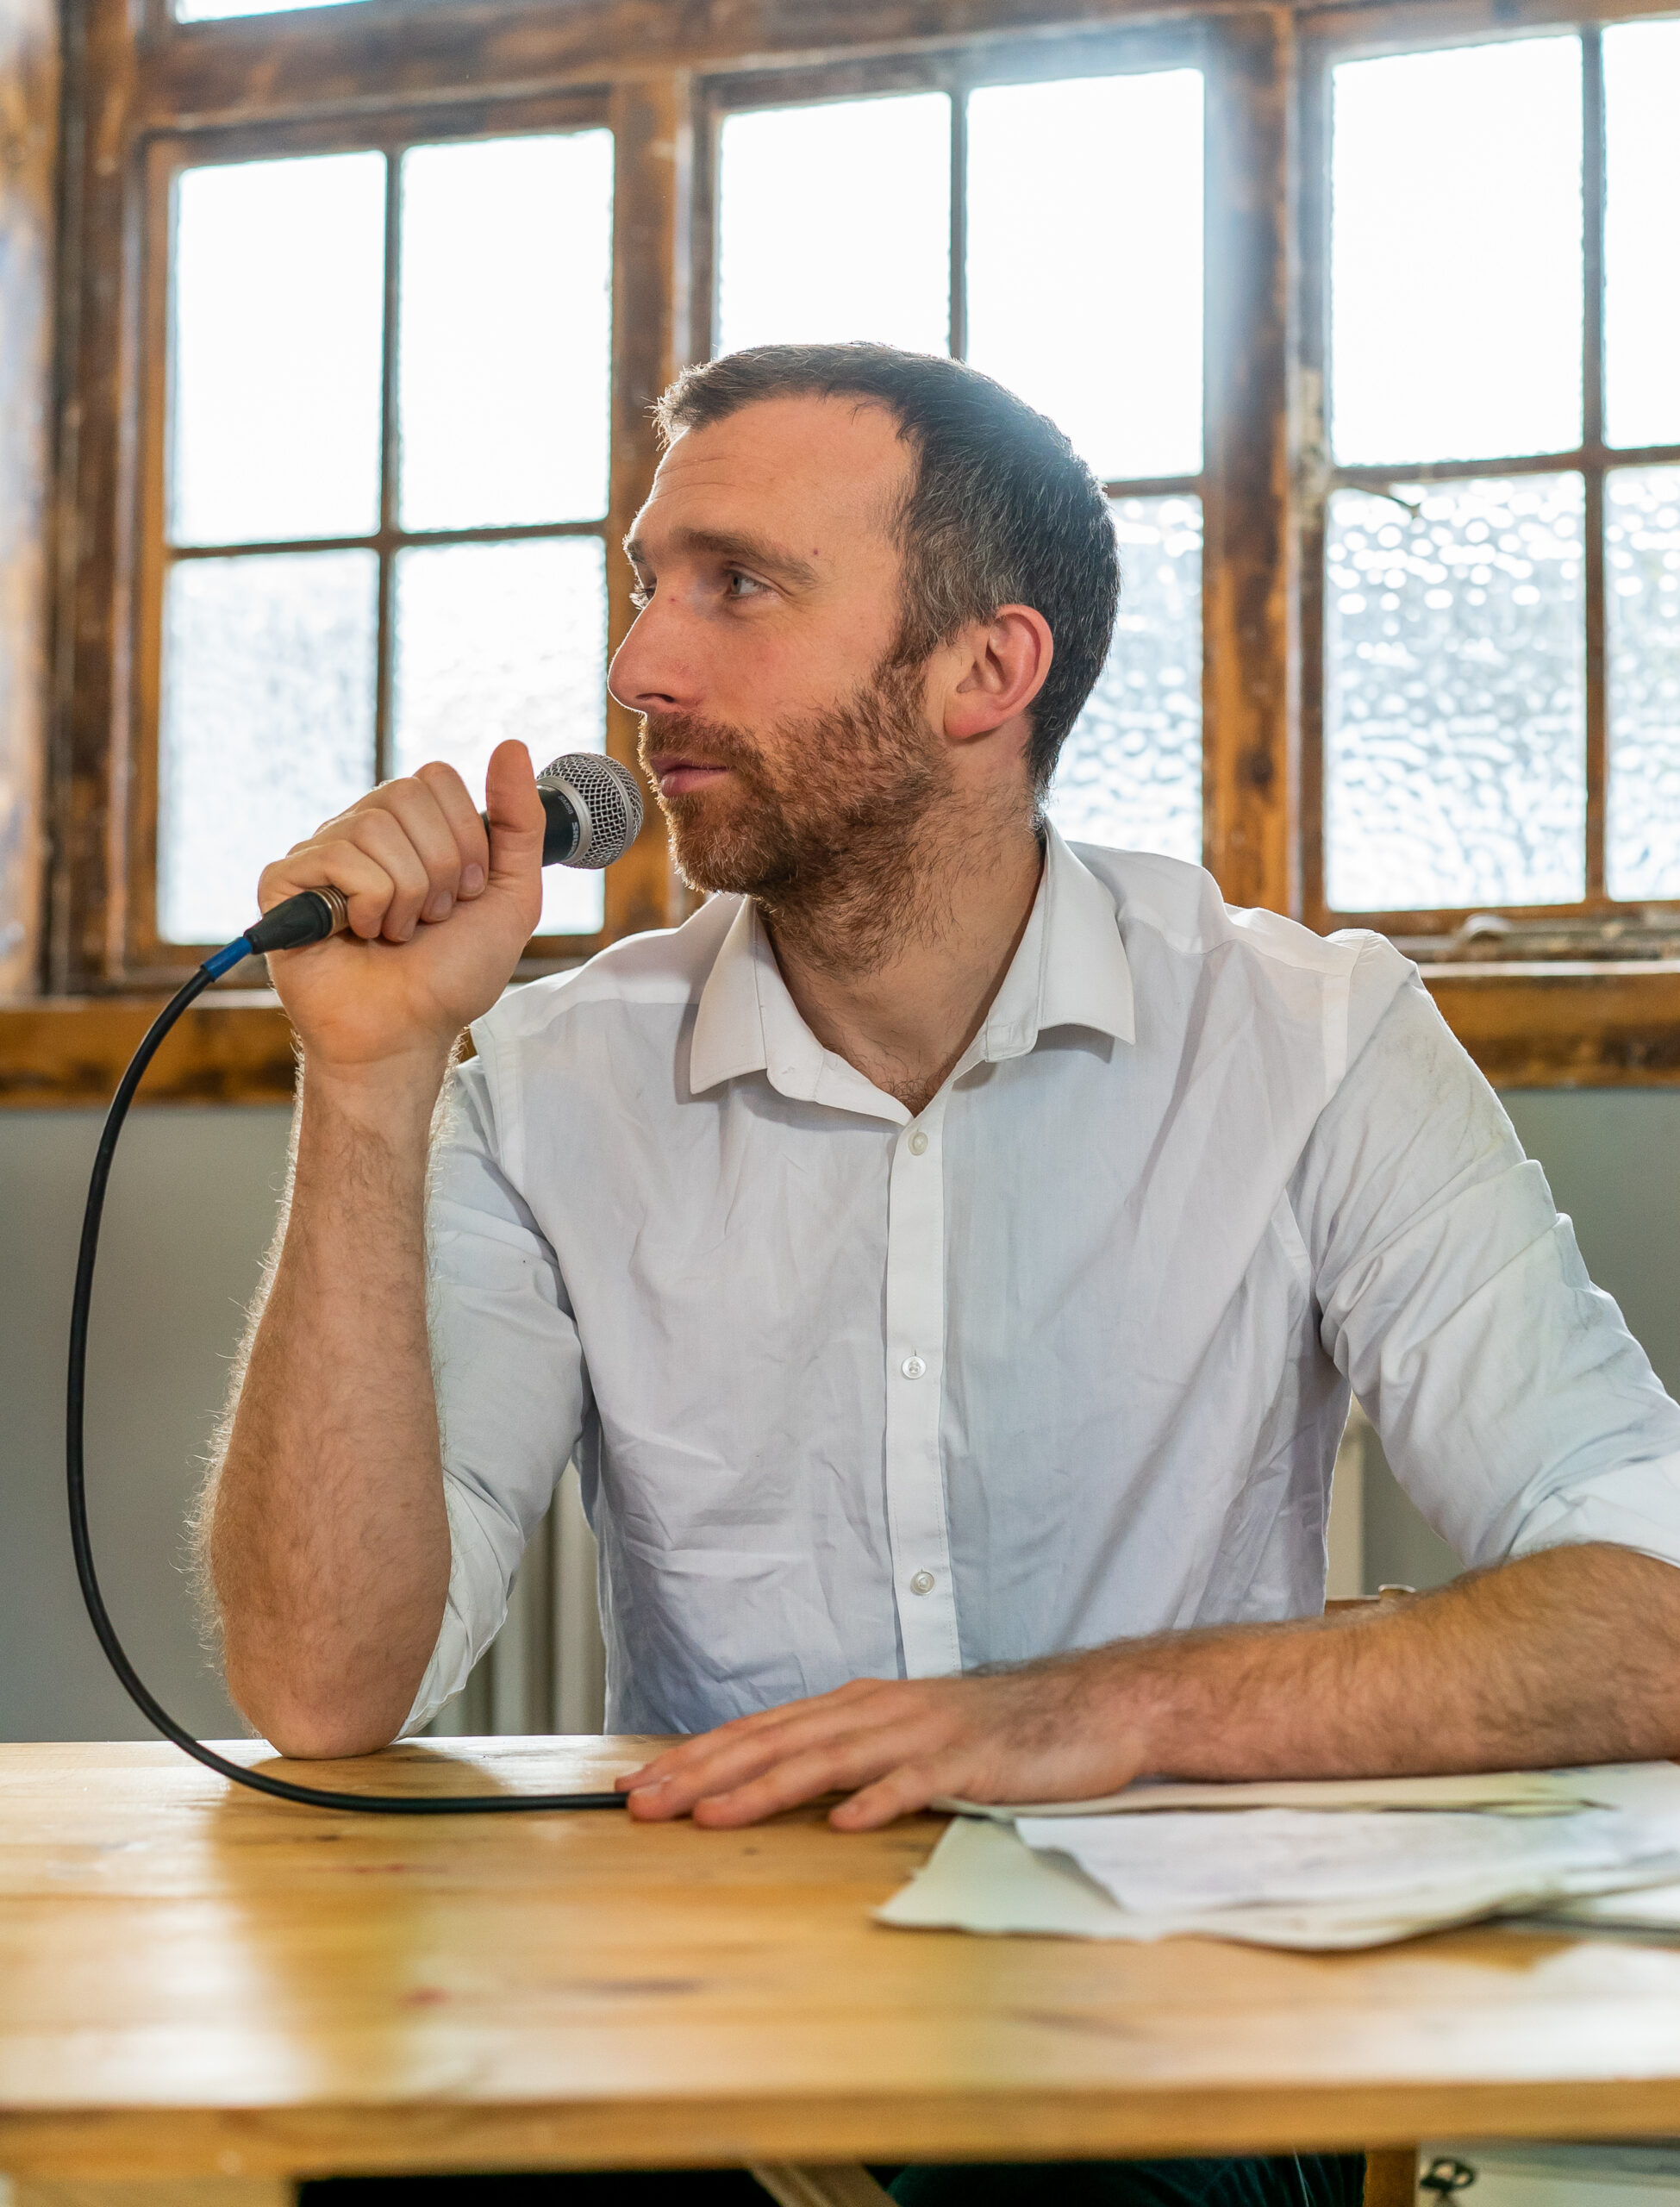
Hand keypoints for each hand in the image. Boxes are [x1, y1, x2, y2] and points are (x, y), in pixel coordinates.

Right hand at [256, 741, 544, 1076]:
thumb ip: (520, 823)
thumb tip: (512, 746)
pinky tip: (359, 935)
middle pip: (405, 794)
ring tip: (396, 932)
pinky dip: (367, 903)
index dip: (465, 837)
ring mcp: (321, 855)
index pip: (435, 777)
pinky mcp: (284, 883)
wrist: (409, 1031)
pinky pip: (335, 856)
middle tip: (431, 917)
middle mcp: (362, 832)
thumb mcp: (511, 896)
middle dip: (439, 868)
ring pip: (372, 826)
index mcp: (411, 828)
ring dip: (405, 894)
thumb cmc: (452, 974)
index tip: (467, 892)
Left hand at [616, 1661, 1152, 1831]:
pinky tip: (842, 1822)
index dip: (696, 1756)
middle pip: (777, 1741)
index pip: (760, 1730)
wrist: (1087, 1708)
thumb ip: (847, 1753)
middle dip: (704, 1773)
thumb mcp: (905, 1734)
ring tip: (713, 1816)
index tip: (638, 1785)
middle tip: (645, 1804)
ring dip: (766, 1787)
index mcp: (857, 1707)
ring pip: (828, 1760)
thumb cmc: (993, 1730)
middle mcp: (878, 1711)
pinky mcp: (970, 1760)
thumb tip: (779, 1782)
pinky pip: (915, 1783)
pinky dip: (876, 1800)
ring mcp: (923, 1732)